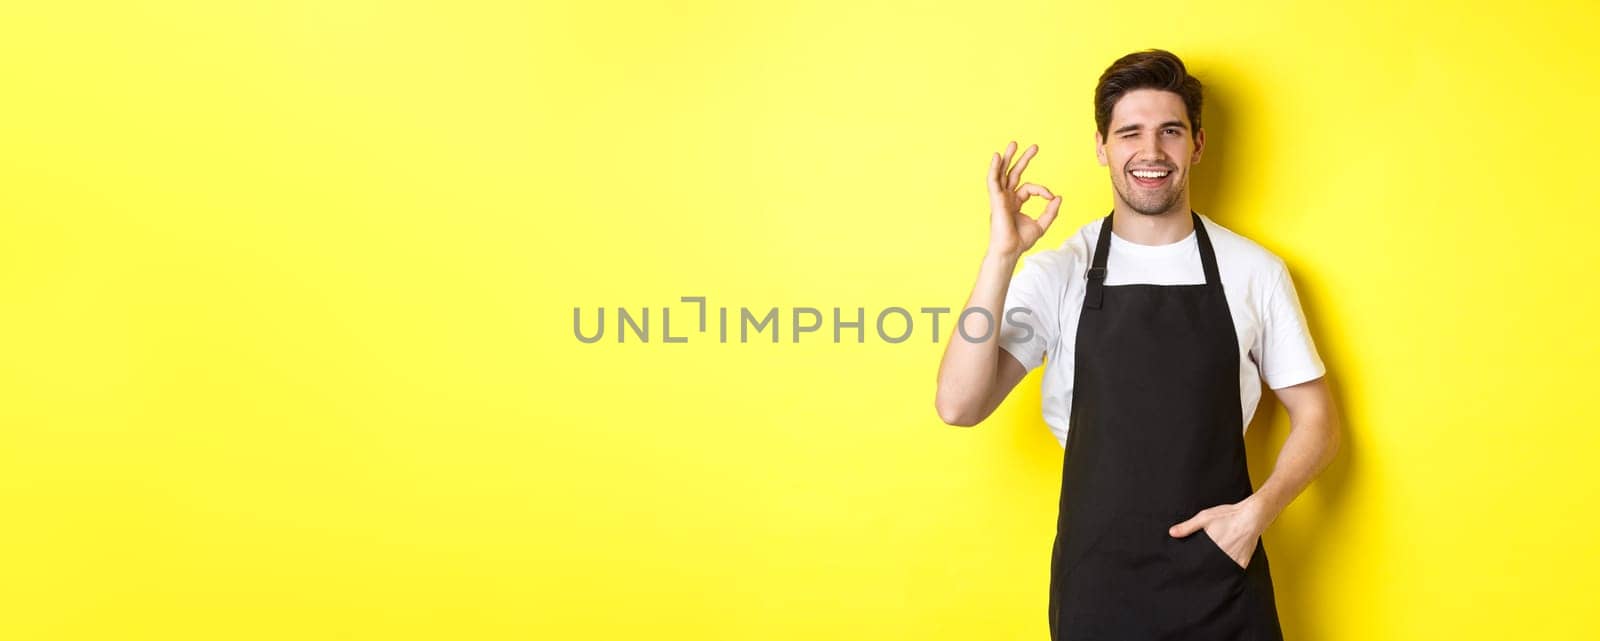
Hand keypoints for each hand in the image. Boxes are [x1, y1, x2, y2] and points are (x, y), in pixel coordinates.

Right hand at [986, 141, 1061, 257]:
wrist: (1010, 250)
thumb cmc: (1021, 241)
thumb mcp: (1041, 225)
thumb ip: (1050, 211)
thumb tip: (1058, 197)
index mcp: (1015, 202)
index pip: (1030, 188)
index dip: (1042, 190)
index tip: (1051, 197)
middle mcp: (1006, 198)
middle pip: (1013, 174)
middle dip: (1023, 159)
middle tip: (1035, 147)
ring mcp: (1000, 198)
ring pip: (1002, 173)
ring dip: (1008, 158)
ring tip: (1014, 143)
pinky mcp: (995, 199)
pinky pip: (993, 181)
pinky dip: (994, 168)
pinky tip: (997, 157)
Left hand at [1167, 500, 1268, 568]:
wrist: (1252, 516)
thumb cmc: (1228, 516)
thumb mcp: (1204, 518)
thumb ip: (1188, 527)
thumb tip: (1172, 533)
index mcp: (1211, 548)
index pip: (1198, 563)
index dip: (1192, 568)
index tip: (1187, 570)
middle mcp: (1222, 557)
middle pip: (1209, 568)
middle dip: (1203, 570)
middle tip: (1196, 572)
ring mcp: (1234, 561)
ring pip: (1221, 570)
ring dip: (1215, 570)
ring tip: (1209, 569)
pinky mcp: (1243, 562)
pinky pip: (1233, 569)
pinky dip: (1228, 569)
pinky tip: (1223, 566)